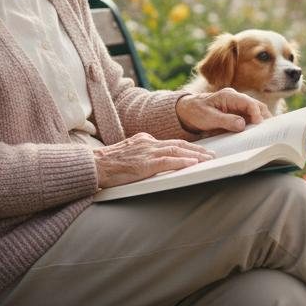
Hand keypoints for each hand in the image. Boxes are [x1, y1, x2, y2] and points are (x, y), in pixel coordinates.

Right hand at [93, 133, 213, 187]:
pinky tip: (193, 163)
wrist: (93, 165)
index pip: (170, 142)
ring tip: (209, 159)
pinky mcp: (145, 163)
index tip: (199, 150)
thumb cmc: (107, 164)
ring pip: (177, 150)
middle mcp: (148, 143)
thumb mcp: (127, 153)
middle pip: (178, 144)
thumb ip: (142, 154)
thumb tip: (153, 161)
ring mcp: (147, 152)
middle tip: (211, 154)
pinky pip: (168, 161)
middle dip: (197, 149)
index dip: (187, 146)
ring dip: (195, 155)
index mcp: (144, 140)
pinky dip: (182, 161)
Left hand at [176, 88, 270, 136]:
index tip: (258, 125)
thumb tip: (242, 124)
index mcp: (229, 96)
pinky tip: (256, 135)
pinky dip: (254, 126)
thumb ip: (225, 120)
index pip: (249, 102)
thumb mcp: (208, 118)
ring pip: (255, 113)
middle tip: (269, 131)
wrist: (188, 111)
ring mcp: (237, 107)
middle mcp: (236, 99)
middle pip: (256, 106)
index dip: (256, 113)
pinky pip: (249, 119)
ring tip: (265, 135)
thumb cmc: (197, 112)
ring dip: (260, 123)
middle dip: (264, 117)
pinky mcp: (237, 114)